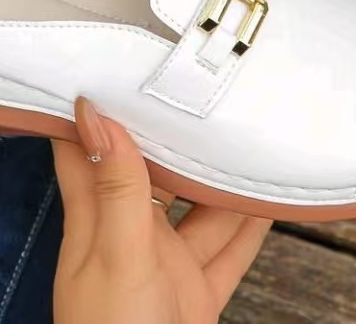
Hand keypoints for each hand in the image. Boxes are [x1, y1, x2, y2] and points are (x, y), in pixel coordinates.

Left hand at [52, 97, 270, 323]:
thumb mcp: (116, 254)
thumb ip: (117, 189)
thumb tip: (94, 114)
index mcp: (96, 219)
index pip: (86, 149)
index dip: (97, 108)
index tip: (117, 65)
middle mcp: (129, 234)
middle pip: (153, 172)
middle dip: (176, 136)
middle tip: (205, 91)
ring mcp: (166, 262)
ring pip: (200, 210)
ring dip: (222, 181)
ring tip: (248, 137)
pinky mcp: (196, 291)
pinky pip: (229, 251)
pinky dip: (250, 229)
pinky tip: (269, 202)